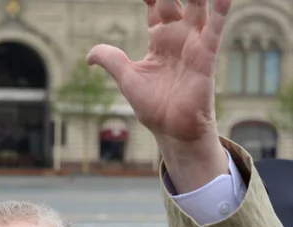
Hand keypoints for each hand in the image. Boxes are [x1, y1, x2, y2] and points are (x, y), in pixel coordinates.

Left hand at [87, 0, 231, 191]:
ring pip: (197, 6)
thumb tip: (88, 56)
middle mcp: (177, 36)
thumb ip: (110, 61)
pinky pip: (215, 30)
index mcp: (158, 39)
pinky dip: (221, 11)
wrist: (172, 129)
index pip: (155, 5)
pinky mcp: (206, 56)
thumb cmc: (153, 106)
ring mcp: (193, 44)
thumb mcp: (127, 79)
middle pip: (174, 0)